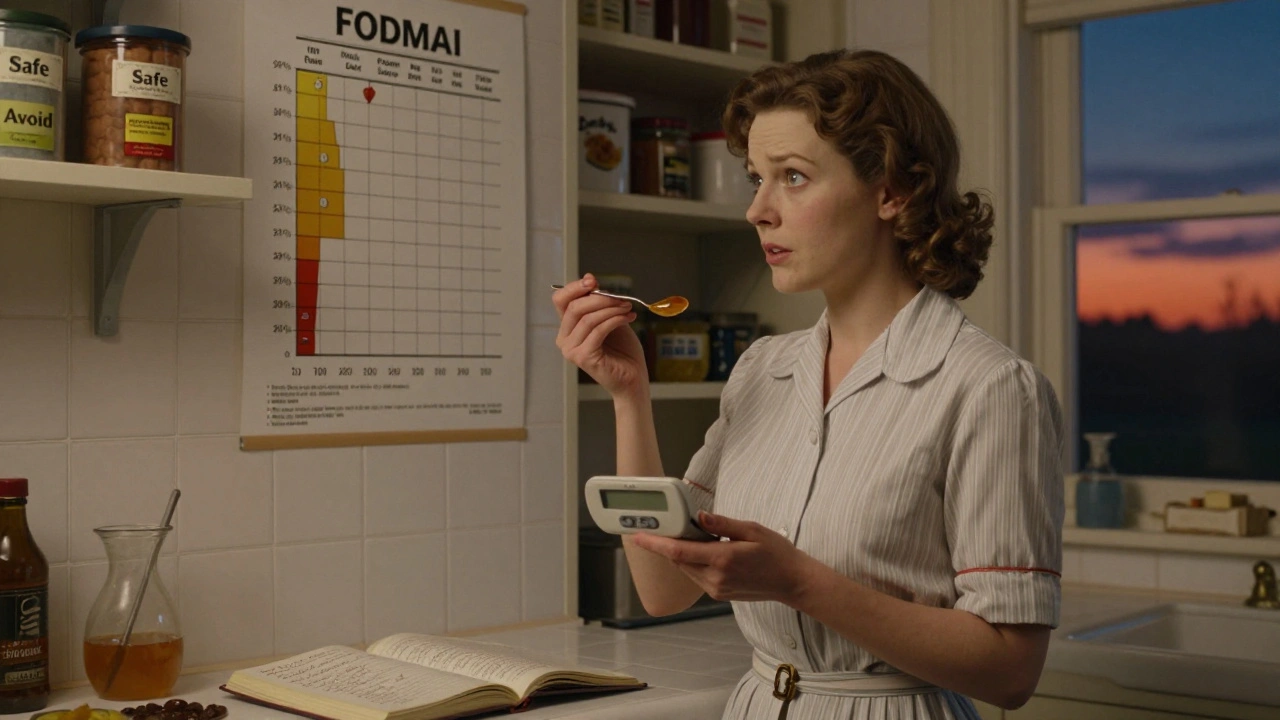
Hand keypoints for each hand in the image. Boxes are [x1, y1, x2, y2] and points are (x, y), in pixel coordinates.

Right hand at [553, 274, 647, 396]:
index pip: (561, 300)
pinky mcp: (583, 357)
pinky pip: (598, 330)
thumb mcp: (610, 318)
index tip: (593, 280)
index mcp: (567, 328)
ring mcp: (571, 350)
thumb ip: (599, 302)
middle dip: (600, 298)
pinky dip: (615, 320)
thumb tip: (589, 278)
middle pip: (574, 307)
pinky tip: (628, 318)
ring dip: (611, 308)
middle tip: (622, 298)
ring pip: (588, 318)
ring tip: (628, 308)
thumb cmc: (622, 350)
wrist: (633, 378)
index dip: (575, 287)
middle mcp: (564, 339)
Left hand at [629, 512, 820, 604]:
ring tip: (682, 534)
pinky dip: (691, 561)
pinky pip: (696, 575)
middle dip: (665, 545)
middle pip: (678, 560)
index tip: (638, 536)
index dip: (655, 544)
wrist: (792, 582)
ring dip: (679, 553)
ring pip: (686, 569)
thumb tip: (700, 516)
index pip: (679, 552)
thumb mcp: (752, 530)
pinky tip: (700, 550)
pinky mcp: (718, 593)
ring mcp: (716, 589)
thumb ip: (723, 524)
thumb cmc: (776, 553)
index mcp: (722, 560)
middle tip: (655, 527)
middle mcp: (715, 578)